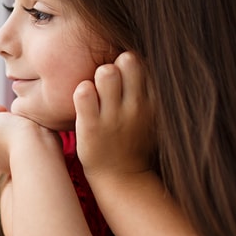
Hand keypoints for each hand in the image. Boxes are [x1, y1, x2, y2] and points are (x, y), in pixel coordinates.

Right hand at [0, 100, 60, 172]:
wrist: (34, 151)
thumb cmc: (45, 149)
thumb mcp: (41, 142)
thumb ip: (36, 137)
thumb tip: (36, 129)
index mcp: (1, 159)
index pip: (3, 138)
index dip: (15, 128)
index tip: (29, 132)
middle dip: (5, 120)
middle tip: (21, 124)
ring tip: (12, 120)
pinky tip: (2, 112)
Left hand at [72, 51, 155, 179]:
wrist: (122, 178)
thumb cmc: (133, 140)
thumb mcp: (150, 115)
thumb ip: (147, 89)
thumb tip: (137, 58)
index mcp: (153, 102)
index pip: (144, 63)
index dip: (130, 63)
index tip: (123, 75)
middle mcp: (137, 107)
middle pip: (128, 60)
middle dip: (115, 62)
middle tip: (107, 78)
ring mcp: (114, 117)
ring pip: (106, 73)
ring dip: (97, 74)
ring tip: (96, 88)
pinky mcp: (91, 127)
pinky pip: (84, 93)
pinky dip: (81, 90)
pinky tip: (84, 99)